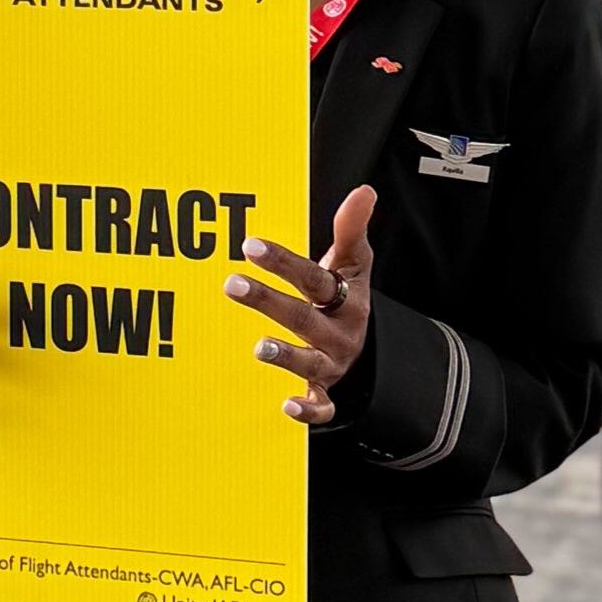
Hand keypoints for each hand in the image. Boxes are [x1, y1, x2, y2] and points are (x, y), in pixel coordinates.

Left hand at [224, 185, 374, 425]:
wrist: (369, 351)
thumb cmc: (347, 299)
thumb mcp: (355, 265)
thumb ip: (352, 229)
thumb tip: (364, 191)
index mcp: (346, 298)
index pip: (314, 278)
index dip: (284, 262)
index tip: (251, 246)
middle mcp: (340, 332)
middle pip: (303, 317)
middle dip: (268, 301)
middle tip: (232, 284)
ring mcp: (333, 365)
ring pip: (309, 362)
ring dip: (284, 355)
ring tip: (258, 346)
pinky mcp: (326, 395)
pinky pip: (321, 408)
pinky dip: (306, 410)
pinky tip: (286, 406)